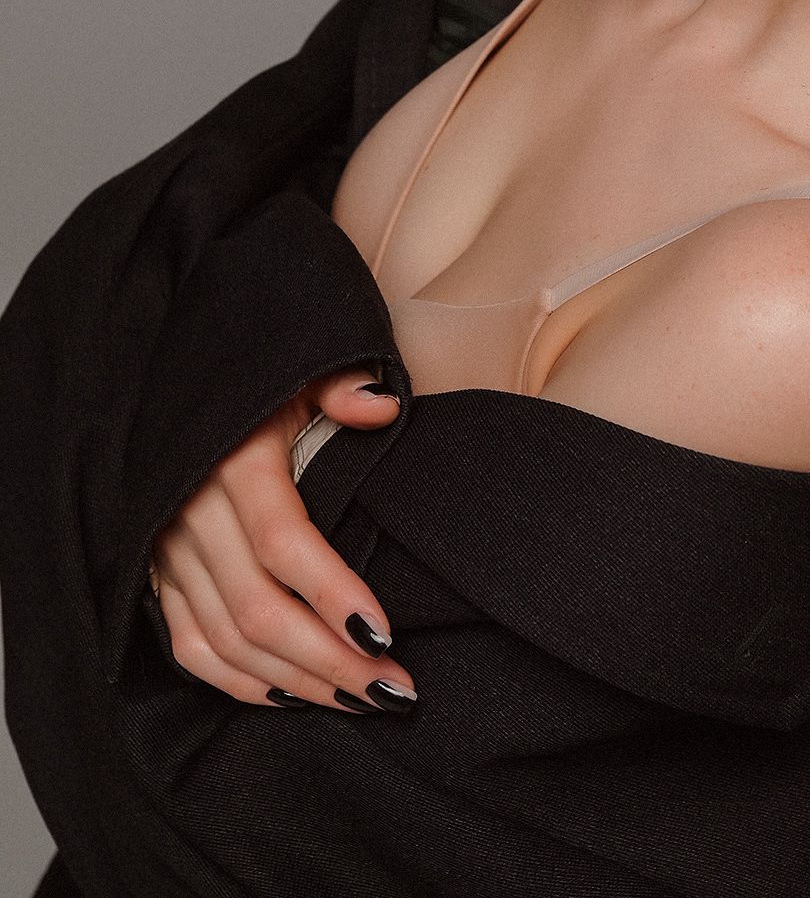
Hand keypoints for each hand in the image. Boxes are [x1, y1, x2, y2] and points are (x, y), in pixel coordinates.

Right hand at [149, 368, 417, 715]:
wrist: (189, 391)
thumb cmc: (263, 387)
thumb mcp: (304, 371)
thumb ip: (342, 386)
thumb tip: (380, 408)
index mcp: (234, 462)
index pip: (282, 542)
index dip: (331, 593)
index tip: (384, 633)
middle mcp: (193, 513)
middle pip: (259, 608)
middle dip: (330, 659)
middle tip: (392, 689)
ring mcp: (169, 552)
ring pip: (228, 639)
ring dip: (297, 680)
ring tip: (362, 698)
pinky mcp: (157, 577)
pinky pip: (192, 647)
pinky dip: (241, 682)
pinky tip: (295, 696)